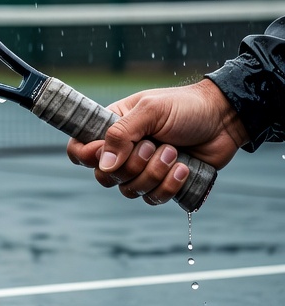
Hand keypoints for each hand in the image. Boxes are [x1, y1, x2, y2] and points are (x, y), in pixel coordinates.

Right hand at [65, 79, 247, 205]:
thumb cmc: (186, 107)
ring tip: (174, 152)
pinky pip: (153, 198)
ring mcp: (143, 169)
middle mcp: (123, 151)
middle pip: (105, 176)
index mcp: (112, 128)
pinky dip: (169, 185)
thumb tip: (103, 165)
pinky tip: (184, 167)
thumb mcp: (150, 111)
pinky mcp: (164, 183)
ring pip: (130, 190)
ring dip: (154, 173)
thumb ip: (121, 134)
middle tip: (154, 146)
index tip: (102, 153)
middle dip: (132, 165)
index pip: (80, 150)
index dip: (85, 156)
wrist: (225, 119)